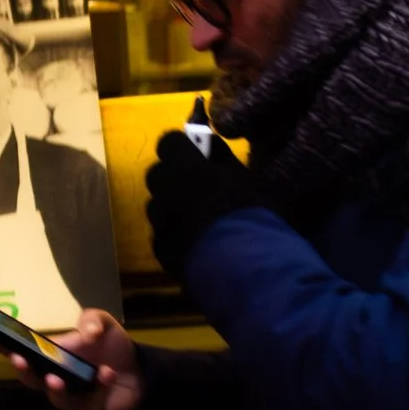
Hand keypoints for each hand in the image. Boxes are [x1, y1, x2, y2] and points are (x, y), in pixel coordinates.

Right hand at [0, 309, 142, 409]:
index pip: (22, 350)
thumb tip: (86, 333)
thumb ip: (92, 319)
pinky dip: (98, 386)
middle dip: (23, 370)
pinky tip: (106, 374)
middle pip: (31, 378)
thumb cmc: (112, 349)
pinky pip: (88, 402)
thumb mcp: (103, 324)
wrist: (140, 375)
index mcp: (51, 355)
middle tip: (19, 359)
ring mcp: (69, 398)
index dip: (3, 344)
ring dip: (55, 387)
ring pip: (55, 396)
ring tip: (56, 378)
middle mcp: (54, 377)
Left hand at [144, 128, 259, 281]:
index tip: (196, 154)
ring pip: (158, 207)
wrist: (241, 269)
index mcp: (186, 168)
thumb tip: (210, 140)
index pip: (169, 143)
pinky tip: (196, 247)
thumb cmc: (250, 216)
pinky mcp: (161, 253)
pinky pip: (163, 236)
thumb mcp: (246, 180)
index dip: (181, 148)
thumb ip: (222, 159)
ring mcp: (160, 224)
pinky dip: (175, 237)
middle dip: (172, 178)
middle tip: (198, 188)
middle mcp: (165, 192)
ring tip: (198, 221)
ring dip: (172, 208)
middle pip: (157, 175)